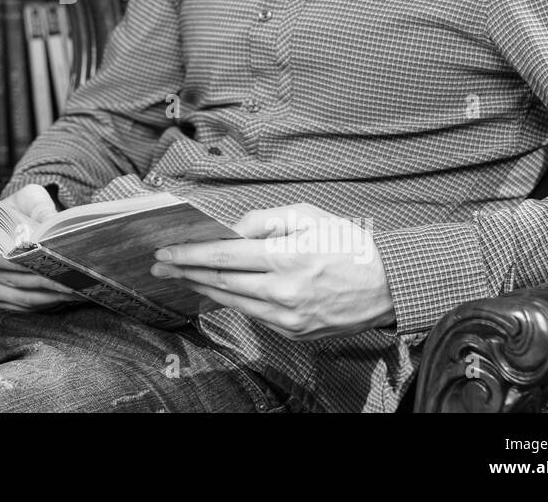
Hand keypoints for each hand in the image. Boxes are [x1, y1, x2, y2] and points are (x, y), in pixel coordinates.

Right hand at [0, 184, 83, 312]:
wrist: (19, 224)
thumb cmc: (23, 209)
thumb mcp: (31, 199)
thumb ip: (40, 208)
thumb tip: (52, 224)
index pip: (1, 255)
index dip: (26, 259)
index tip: (53, 260)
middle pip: (15, 279)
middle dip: (47, 280)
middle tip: (75, 278)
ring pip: (24, 297)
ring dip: (53, 295)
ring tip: (79, 288)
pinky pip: (26, 308)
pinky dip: (49, 303)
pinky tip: (70, 295)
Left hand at [150, 203, 395, 339]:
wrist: (388, 285)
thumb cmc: (348, 243)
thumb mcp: (309, 215)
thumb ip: (264, 219)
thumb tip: (230, 230)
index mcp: (289, 258)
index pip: (225, 257)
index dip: (190, 255)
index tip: (165, 252)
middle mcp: (286, 292)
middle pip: (221, 283)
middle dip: (185, 273)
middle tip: (159, 267)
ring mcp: (290, 317)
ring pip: (233, 302)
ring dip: (202, 288)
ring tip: (181, 276)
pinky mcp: (296, 332)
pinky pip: (254, 314)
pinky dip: (232, 300)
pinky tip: (216, 290)